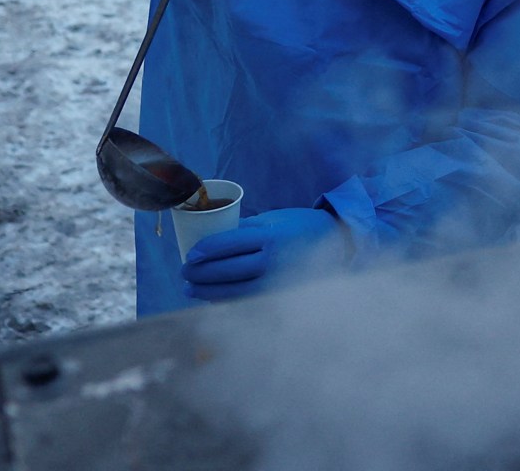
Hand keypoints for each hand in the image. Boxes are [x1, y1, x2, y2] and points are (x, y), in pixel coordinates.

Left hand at [181, 208, 351, 301]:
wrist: (335, 243)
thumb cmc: (299, 226)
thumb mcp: (273, 219)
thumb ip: (245, 230)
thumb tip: (212, 241)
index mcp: (269, 236)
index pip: (228, 244)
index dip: (204, 251)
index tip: (189, 255)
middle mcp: (272, 261)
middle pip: (226, 270)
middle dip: (200, 274)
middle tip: (184, 273)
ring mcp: (275, 282)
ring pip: (233, 291)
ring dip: (207, 291)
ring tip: (190, 289)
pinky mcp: (278, 296)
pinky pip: (246, 301)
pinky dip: (226, 301)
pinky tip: (212, 298)